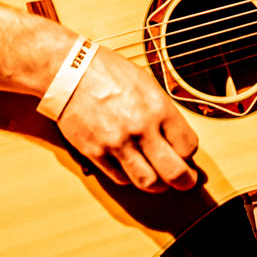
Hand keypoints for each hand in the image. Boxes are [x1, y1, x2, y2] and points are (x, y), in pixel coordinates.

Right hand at [57, 47, 200, 192]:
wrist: (68, 72)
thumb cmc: (106, 72)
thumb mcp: (146, 83)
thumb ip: (162, 111)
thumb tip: (175, 135)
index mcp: (158, 108)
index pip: (188, 146)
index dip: (188, 152)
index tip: (184, 153)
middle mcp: (140, 128)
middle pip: (174, 172)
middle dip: (184, 181)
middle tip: (185, 181)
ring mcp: (117, 143)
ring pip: (148, 182)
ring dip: (157, 184)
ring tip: (159, 180)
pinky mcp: (96, 153)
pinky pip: (120, 177)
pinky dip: (129, 176)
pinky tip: (130, 167)